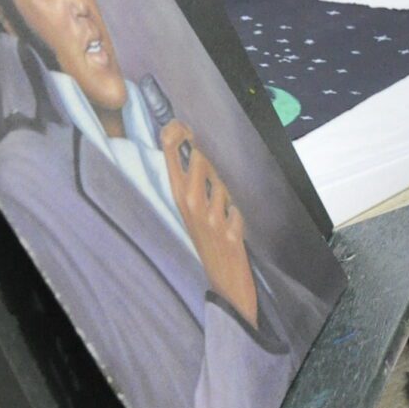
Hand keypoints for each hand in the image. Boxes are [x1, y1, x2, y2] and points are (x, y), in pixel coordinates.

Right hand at [163, 120, 259, 329]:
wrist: (222, 280)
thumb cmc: (208, 239)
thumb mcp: (195, 208)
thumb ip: (195, 179)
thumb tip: (195, 147)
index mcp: (178, 198)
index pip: (168, 156)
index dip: (175, 134)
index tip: (182, 127)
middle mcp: (189, 206)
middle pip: (197, 161)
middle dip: (209, 163)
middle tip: (214, 183)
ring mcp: (208, 220)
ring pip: (222, 183)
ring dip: (228, 193)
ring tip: (223, 212)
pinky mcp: (229, 234)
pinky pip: (239, 209)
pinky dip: (240, 216)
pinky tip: (234, 230)